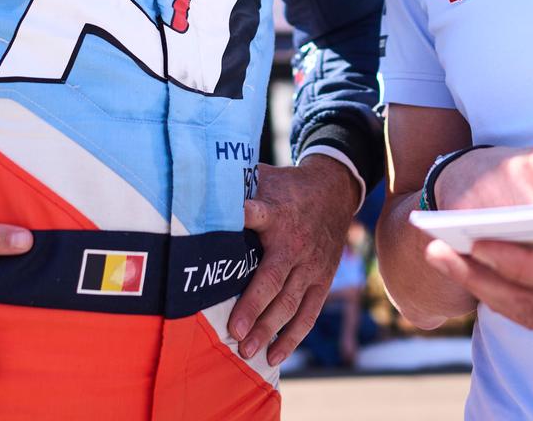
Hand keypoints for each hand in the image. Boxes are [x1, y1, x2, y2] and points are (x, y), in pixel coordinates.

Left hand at [230, 159, 361, 365]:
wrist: (334, 191)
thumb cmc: (288, 188)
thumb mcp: (265, 178)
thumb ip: (238, 186)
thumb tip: (197, 189)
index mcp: (275, 213)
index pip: (256, 213)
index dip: (242, 217)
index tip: (227, 228)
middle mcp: (294, 243)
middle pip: (273, 278)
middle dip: (253, 307)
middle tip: (233, 331)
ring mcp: (312, 265)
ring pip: (290, 302)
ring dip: (268, 329)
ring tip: (247, 351)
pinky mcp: (323, 280)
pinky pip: (309, 313)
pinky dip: (293, 337)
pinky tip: (274, 355)